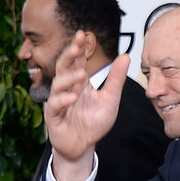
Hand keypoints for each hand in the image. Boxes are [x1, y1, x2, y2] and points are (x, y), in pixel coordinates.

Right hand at [45, 33, 128, 180]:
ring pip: (58, 84)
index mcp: (79, 82)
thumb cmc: (93, 123)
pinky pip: (55, 105)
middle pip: (64, 66)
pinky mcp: (54, 116)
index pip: (77, 60)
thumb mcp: (110, 100)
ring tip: (81, 74)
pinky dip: (63, 100)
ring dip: (69, 78)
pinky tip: (72, 97)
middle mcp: (67, 88)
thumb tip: (125, 56)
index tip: (83, 33)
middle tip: (77, 45)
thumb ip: (116, 79)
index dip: (79, 47)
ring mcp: (58, 101)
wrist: (83, 147)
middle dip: (69, 55)